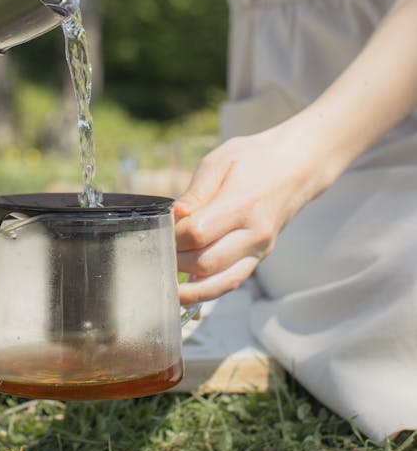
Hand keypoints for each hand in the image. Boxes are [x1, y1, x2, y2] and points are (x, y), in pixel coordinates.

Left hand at [174, 118, 331, 305]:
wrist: (296, 168)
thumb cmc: (254, 159)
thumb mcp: (221, 160)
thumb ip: (197, 190)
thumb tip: (175, 214)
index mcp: (242, 204)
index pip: (198, 233)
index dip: (172, 236)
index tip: (158, 230)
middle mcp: (254, 233)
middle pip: (205, 262)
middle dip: (176, 261)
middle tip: (156, 253)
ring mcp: (259, 249)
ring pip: (220, 282)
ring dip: (189, 288)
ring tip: (165, 283)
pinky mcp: (259, 258)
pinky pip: (231, 282)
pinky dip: (207, 291)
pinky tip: (186, 290)